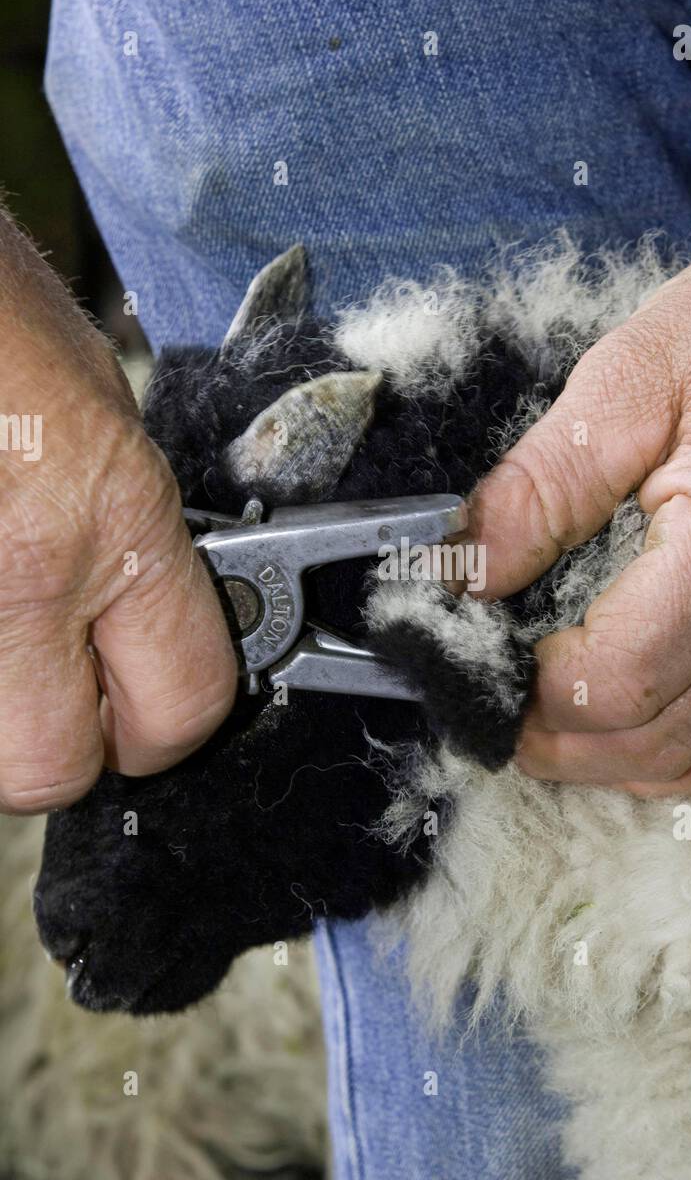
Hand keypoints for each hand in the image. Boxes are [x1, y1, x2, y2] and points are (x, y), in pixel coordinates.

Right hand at [0, 208, 235, 812]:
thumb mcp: (108, 409)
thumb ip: (140, 534)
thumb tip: (154, 617)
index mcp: (113, 519)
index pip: (184, 705)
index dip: (171, 725)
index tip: (153, 711)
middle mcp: (23, 575)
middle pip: (49, 770)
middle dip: (62, 746)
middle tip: (60, 688)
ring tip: (7, 606)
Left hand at [465, 114, 690, 792]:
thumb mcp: (626, 381)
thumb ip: (538, 489)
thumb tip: (462, 578)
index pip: (619, 684)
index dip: (534, 694)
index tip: (489, 660)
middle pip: (659, 742)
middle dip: (562, 743)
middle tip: (501, 707)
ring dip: (628, 761)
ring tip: (566, 722)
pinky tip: (667, 726)